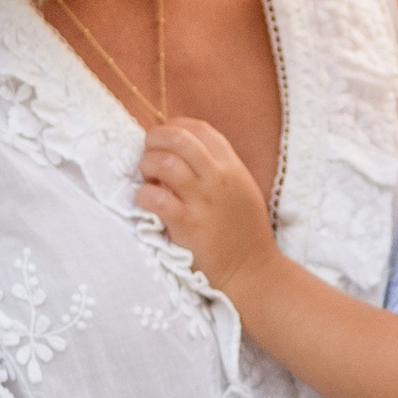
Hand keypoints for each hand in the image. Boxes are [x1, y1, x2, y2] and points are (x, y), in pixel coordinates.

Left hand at [138, 118, 275, 290]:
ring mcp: (203, 201)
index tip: (164, 140)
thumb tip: (180, 151)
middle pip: (178, 138)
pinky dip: (144, 195)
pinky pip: (155, 198)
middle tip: (149, 157)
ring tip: (149, 179)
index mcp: (233, 166)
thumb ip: (218, 167)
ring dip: (147, 165)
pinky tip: (148, 202)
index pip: (199, 128)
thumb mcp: (241, 189)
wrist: (252, 271)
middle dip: (154, 140)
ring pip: (164, 163)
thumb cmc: (243, 231)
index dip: (174, 126)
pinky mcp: (188, 224)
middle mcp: (219, 178)